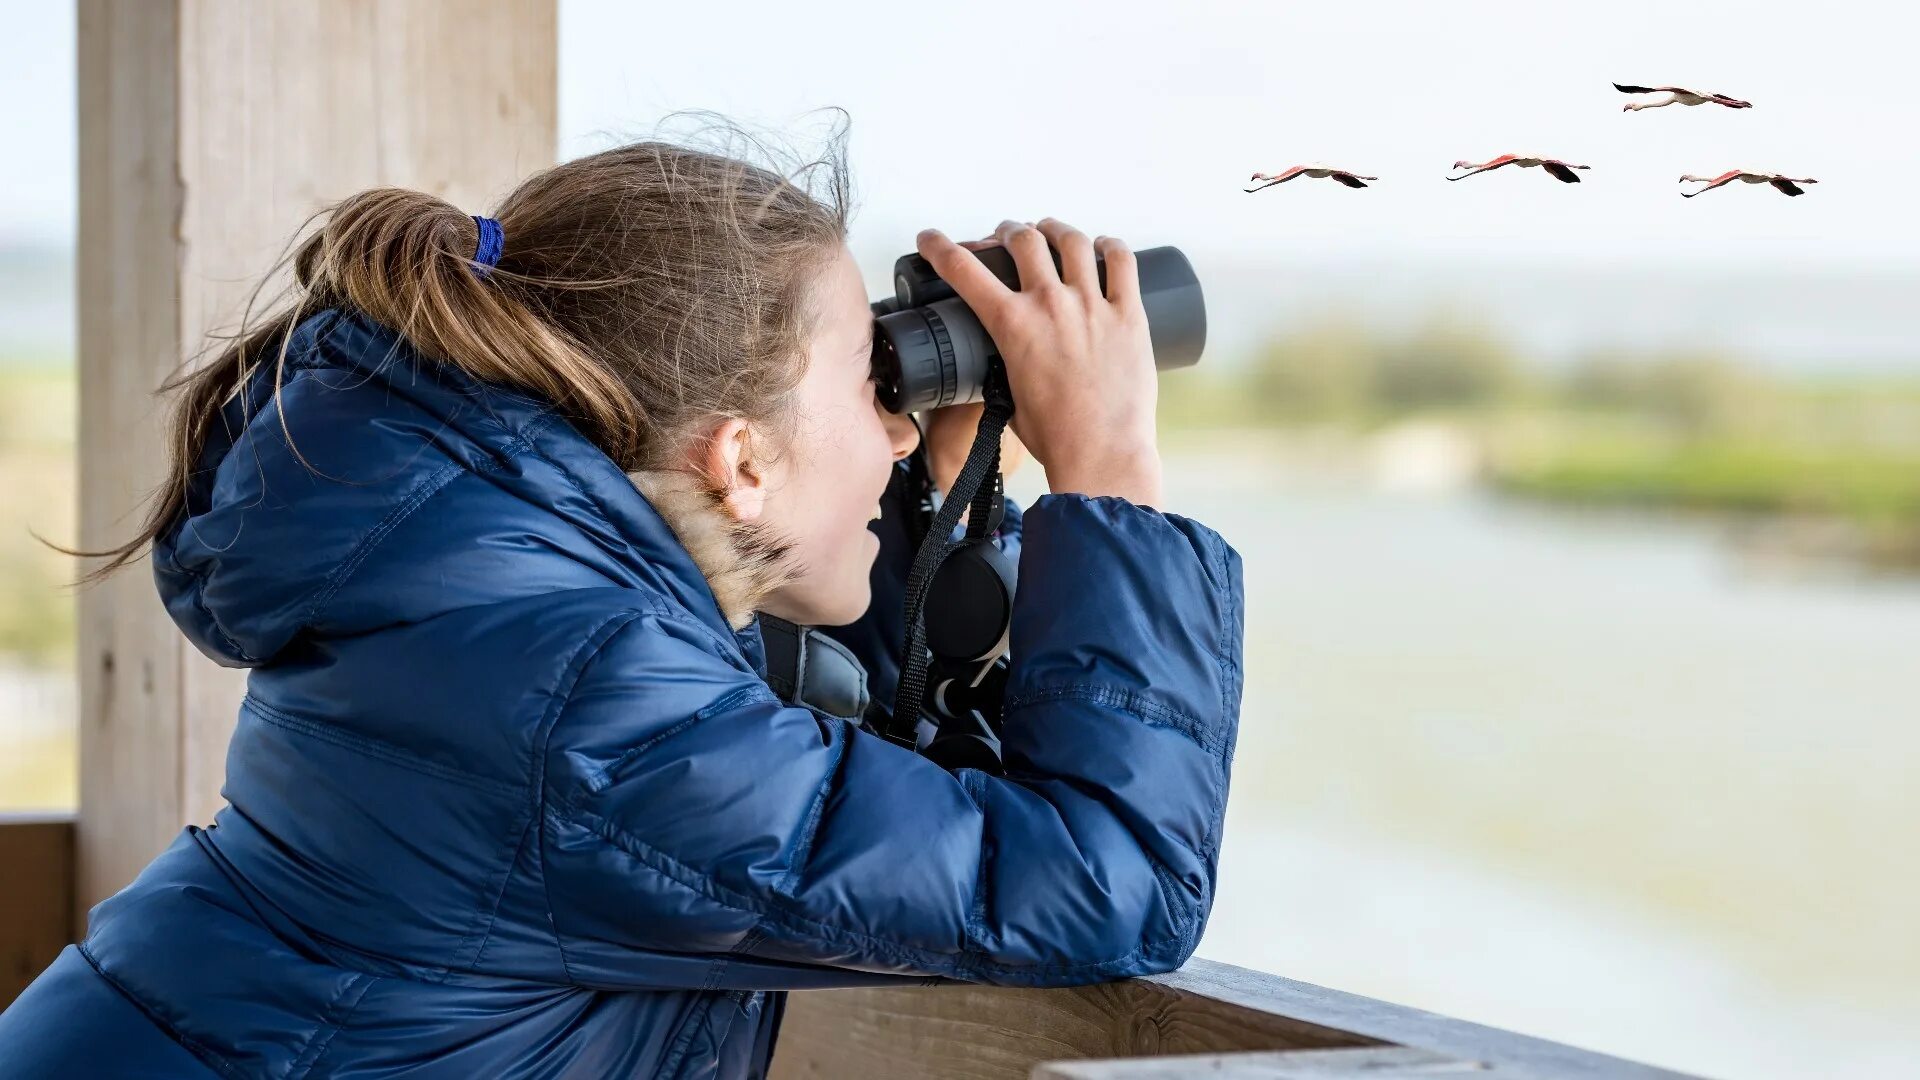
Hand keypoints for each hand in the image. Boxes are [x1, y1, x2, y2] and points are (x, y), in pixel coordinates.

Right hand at [914, 219, 1161, 506]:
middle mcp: (1050, 304)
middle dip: (1008, 232)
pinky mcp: (1129, 315)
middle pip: (1022, 240)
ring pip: (1072, 241)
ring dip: (1055, 229)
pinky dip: (1111, 246)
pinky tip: (1105, 246)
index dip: (939, 247)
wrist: (1101, 453)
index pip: (963, 269)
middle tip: (1007, 236)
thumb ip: (1003, 365)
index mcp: (1012, 325)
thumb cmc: (1056, 435)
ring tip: (1051, 231)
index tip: (931, 239)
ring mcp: (1092, 305)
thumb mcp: (1009, 393)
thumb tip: (1003, 358)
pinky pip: (1122, 262)